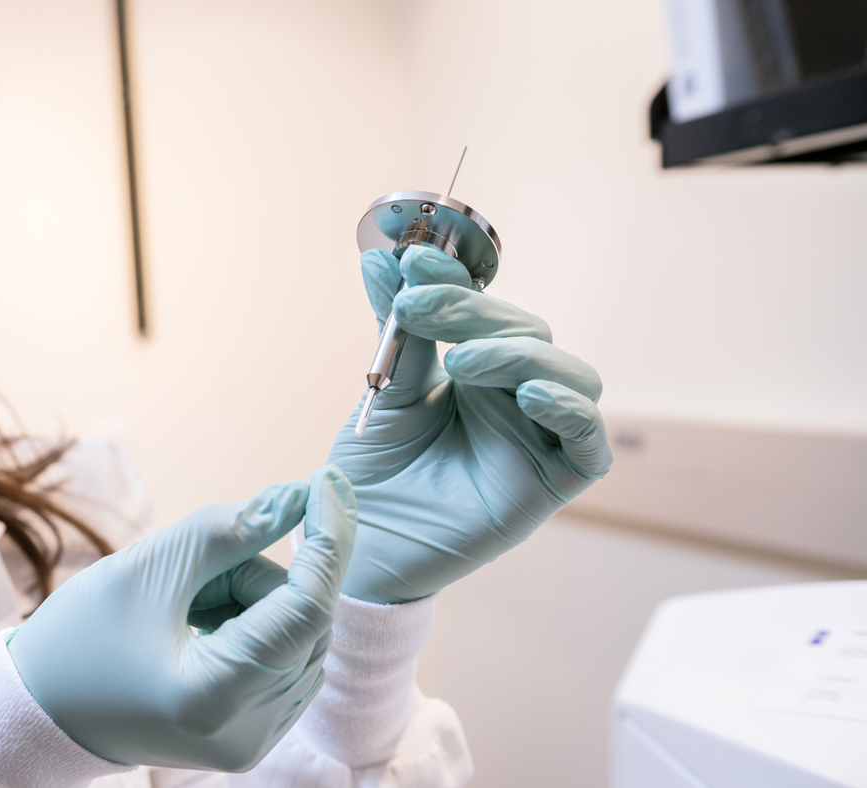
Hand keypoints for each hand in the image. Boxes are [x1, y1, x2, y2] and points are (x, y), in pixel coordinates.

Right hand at [8, 466, 356, 770]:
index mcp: (214, 696)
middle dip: (255, 576)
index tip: (328, 481)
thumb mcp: (148, 569)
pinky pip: (284, 661)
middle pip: (301, 619)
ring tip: (181, 608)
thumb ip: (229, 531)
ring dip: (251, 602)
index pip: (307, 608)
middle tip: (190, 572)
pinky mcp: (251, 739)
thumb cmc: (79, 639)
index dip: (327, 538)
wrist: (41, 710)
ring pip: (297, 637)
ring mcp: (253, 743)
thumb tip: (297, 497)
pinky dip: (251, 628)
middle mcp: (246, 733)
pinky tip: (196, 629)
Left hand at [329, 245, 611, 604]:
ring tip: (460, 361)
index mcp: (478, 372)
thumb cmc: (372, 475)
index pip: (487, 311)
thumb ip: (397, 331)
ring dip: (518, 354)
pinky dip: (568, 409)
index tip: (414, 261)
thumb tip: (382, 258)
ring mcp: (539, 438)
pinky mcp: (554, 483)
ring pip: (571, 374)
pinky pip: (589, 441)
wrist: (357, 544)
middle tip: (418, 307)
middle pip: (529, 333)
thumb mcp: (384, 392)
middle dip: (475, 312)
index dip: (458, 281)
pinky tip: (526, 395)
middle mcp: (516, 399)